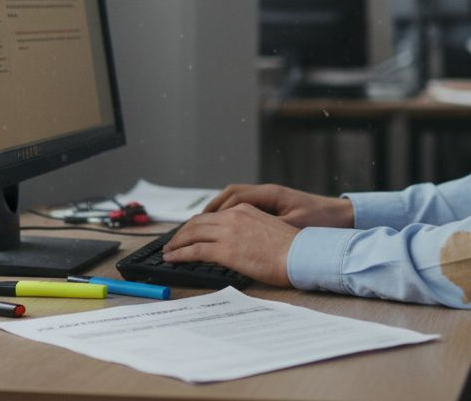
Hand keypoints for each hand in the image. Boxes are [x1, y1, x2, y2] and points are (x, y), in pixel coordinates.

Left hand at [161, 204, 298, 286]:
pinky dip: (179, 254)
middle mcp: (233, 217)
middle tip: (173, 243)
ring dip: (176, 243)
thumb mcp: (268, 230)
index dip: (196, 225)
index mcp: (244, 210)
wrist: (302, 255)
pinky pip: (194, 251)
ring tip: (168, 252)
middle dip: (182, 233)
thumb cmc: (292, 249)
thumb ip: (249, 231)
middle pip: (197, 222)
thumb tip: (240, 244)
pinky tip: (172, 259)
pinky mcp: (225, 251)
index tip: (188, 233)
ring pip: (192, 234)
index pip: (212, 216)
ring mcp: (228, 233)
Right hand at [204, 183, 353, 228]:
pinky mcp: (273, 208)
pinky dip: (229, 216)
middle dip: (207, 213)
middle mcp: (267, 193)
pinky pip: (244, 208)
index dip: (213, 211)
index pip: (234, 197)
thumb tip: (244, 237)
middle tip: (187, 230)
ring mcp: (270, 200)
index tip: (197, 225)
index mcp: (271, 194)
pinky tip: (222, 231)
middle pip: (229, 196)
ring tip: (198, 230)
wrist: (341, 217)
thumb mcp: (295, 227)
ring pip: (234, 201)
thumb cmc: (322, 221)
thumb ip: (269, 229)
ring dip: (216, 214)